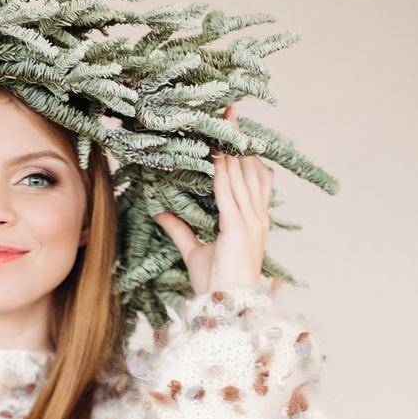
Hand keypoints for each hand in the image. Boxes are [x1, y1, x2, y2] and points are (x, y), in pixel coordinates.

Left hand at [152, 103, 274, 297]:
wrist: (226, 308)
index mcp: (252, 220)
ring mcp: (250, 222)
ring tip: (224, 119)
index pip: (250, 177)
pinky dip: (223, 171)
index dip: (242, 152)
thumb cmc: (215, 285)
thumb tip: (161, 212)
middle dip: (238, 139)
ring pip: (242, 175)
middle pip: (249, 168)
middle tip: (229, 110)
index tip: (232, 128)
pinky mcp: (238, 228)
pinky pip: (229, 193)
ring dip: (232, 146)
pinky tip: (216, 152)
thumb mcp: (194, 252)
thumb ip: (180, 230)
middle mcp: (256, 217)